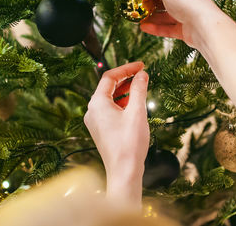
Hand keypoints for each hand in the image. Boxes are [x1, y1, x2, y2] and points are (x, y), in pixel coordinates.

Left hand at [84, 62, 149, 204]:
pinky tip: (134, 104)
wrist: (124, 171)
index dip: (126, 68)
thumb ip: (139, 90)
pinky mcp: (100, 129)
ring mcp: (94, 121)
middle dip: (126, 79)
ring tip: (141, 87)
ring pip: (109, 98)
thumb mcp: (137, 112)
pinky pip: (109, 110)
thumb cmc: (129, 143)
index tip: (142, 65)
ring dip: (125, 91)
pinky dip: (121, 103)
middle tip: (143, 74)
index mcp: (97, 103)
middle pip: (108, 87)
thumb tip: (142, 74)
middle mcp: (92, 110)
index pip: (109, 77)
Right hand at [140, 0, 221, 47]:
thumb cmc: (188, 2)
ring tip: (138, 18)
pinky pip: (167, 28)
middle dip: (150, 2)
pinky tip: (144, 27)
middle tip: (137, 5)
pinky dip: (155, 28)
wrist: (204, 26)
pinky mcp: (184, 30)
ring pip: (164, 16)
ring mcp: (185, 15)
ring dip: (151, 17)